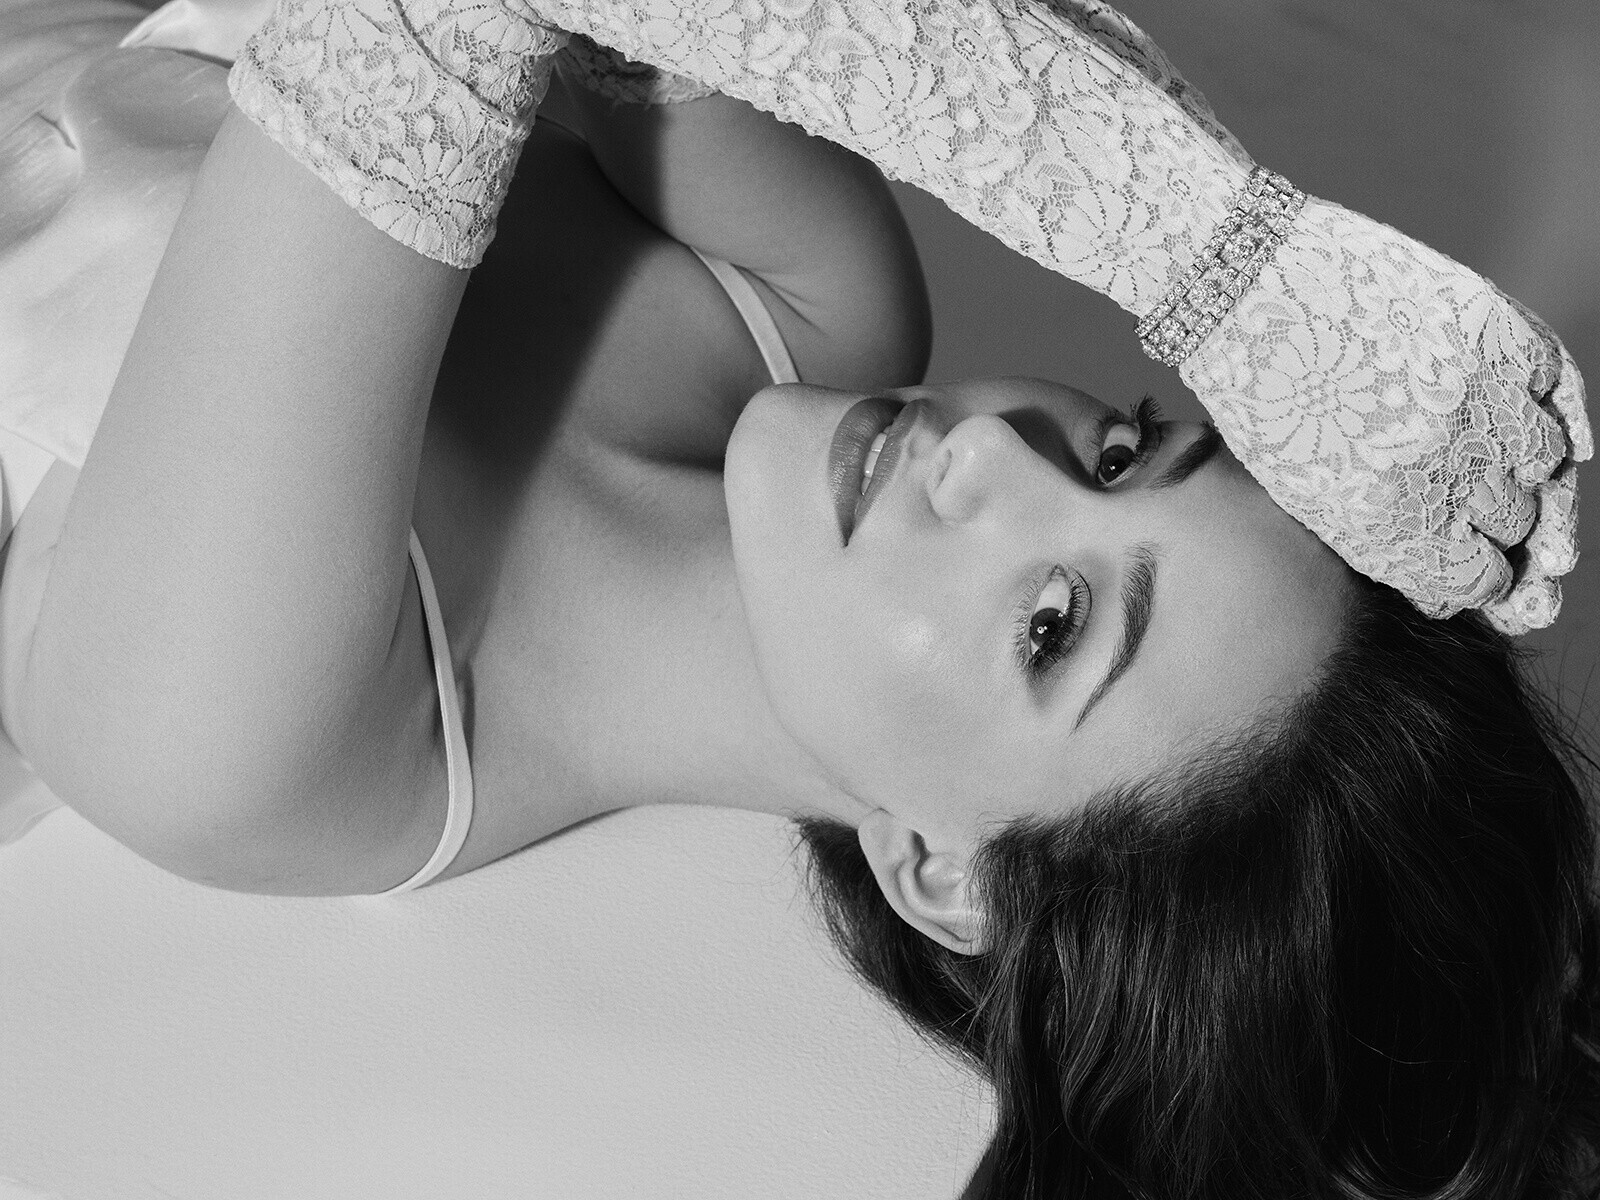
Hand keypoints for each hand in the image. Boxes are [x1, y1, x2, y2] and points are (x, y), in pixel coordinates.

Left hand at [1183, 197, 1590, 633]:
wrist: (1242, 282)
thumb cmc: (1256, 391)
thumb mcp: (1302, 489)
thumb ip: (1381, 537)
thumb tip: (1455, 580)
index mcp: (1382, 523)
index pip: (1474, 582)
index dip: (1481, 581)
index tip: (1478, 569)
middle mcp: (1440, 469)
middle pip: (1515, 527)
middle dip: (1500, 529)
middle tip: (1485, 514)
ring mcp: (1475, 399)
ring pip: (1545, 468)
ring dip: (1527, 474)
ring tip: (1494, 466)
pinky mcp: (1497, 334)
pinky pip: (1561, 393)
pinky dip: (1559, 416)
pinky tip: (1546, 432)